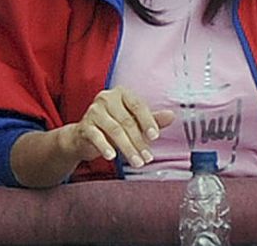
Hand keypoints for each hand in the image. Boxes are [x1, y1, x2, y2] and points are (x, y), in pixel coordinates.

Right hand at [56, 86, 174, 169]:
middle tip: (147, 157)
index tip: (155, 136)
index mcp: (122, 94)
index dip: (147, 121)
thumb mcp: (133, 121)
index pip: (137, 105)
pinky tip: (112, 156)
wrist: (85, 136)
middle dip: (139, 141)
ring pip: (114, 130)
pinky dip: (105, 147)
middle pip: (126, 121)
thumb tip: (171, 116)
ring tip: (136, 162)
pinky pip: (96, 136)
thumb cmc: (113, 125)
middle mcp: (106, 98)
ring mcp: (94, 111)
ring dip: (127, 148)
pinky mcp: (85, 125)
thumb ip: (151, 119)